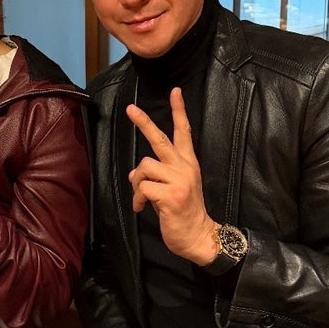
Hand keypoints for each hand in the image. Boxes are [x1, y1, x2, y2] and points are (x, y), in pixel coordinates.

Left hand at [127, 87, 217, 264]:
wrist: (198, 236)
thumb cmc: (182, 212)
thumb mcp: (171, 188)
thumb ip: (156, 175)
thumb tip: (136, 172)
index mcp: (187, 163)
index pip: (183, 131)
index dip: (179, 110)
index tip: (175, 91)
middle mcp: (184, 167)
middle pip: (160, 139)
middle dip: (143, 122)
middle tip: (130, 108)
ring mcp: (178, 180)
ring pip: (144, 166)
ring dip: (136, 183)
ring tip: (141, 198)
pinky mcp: (170, 195)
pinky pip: (142, 187)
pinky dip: (137, 198)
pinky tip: (141, 208)